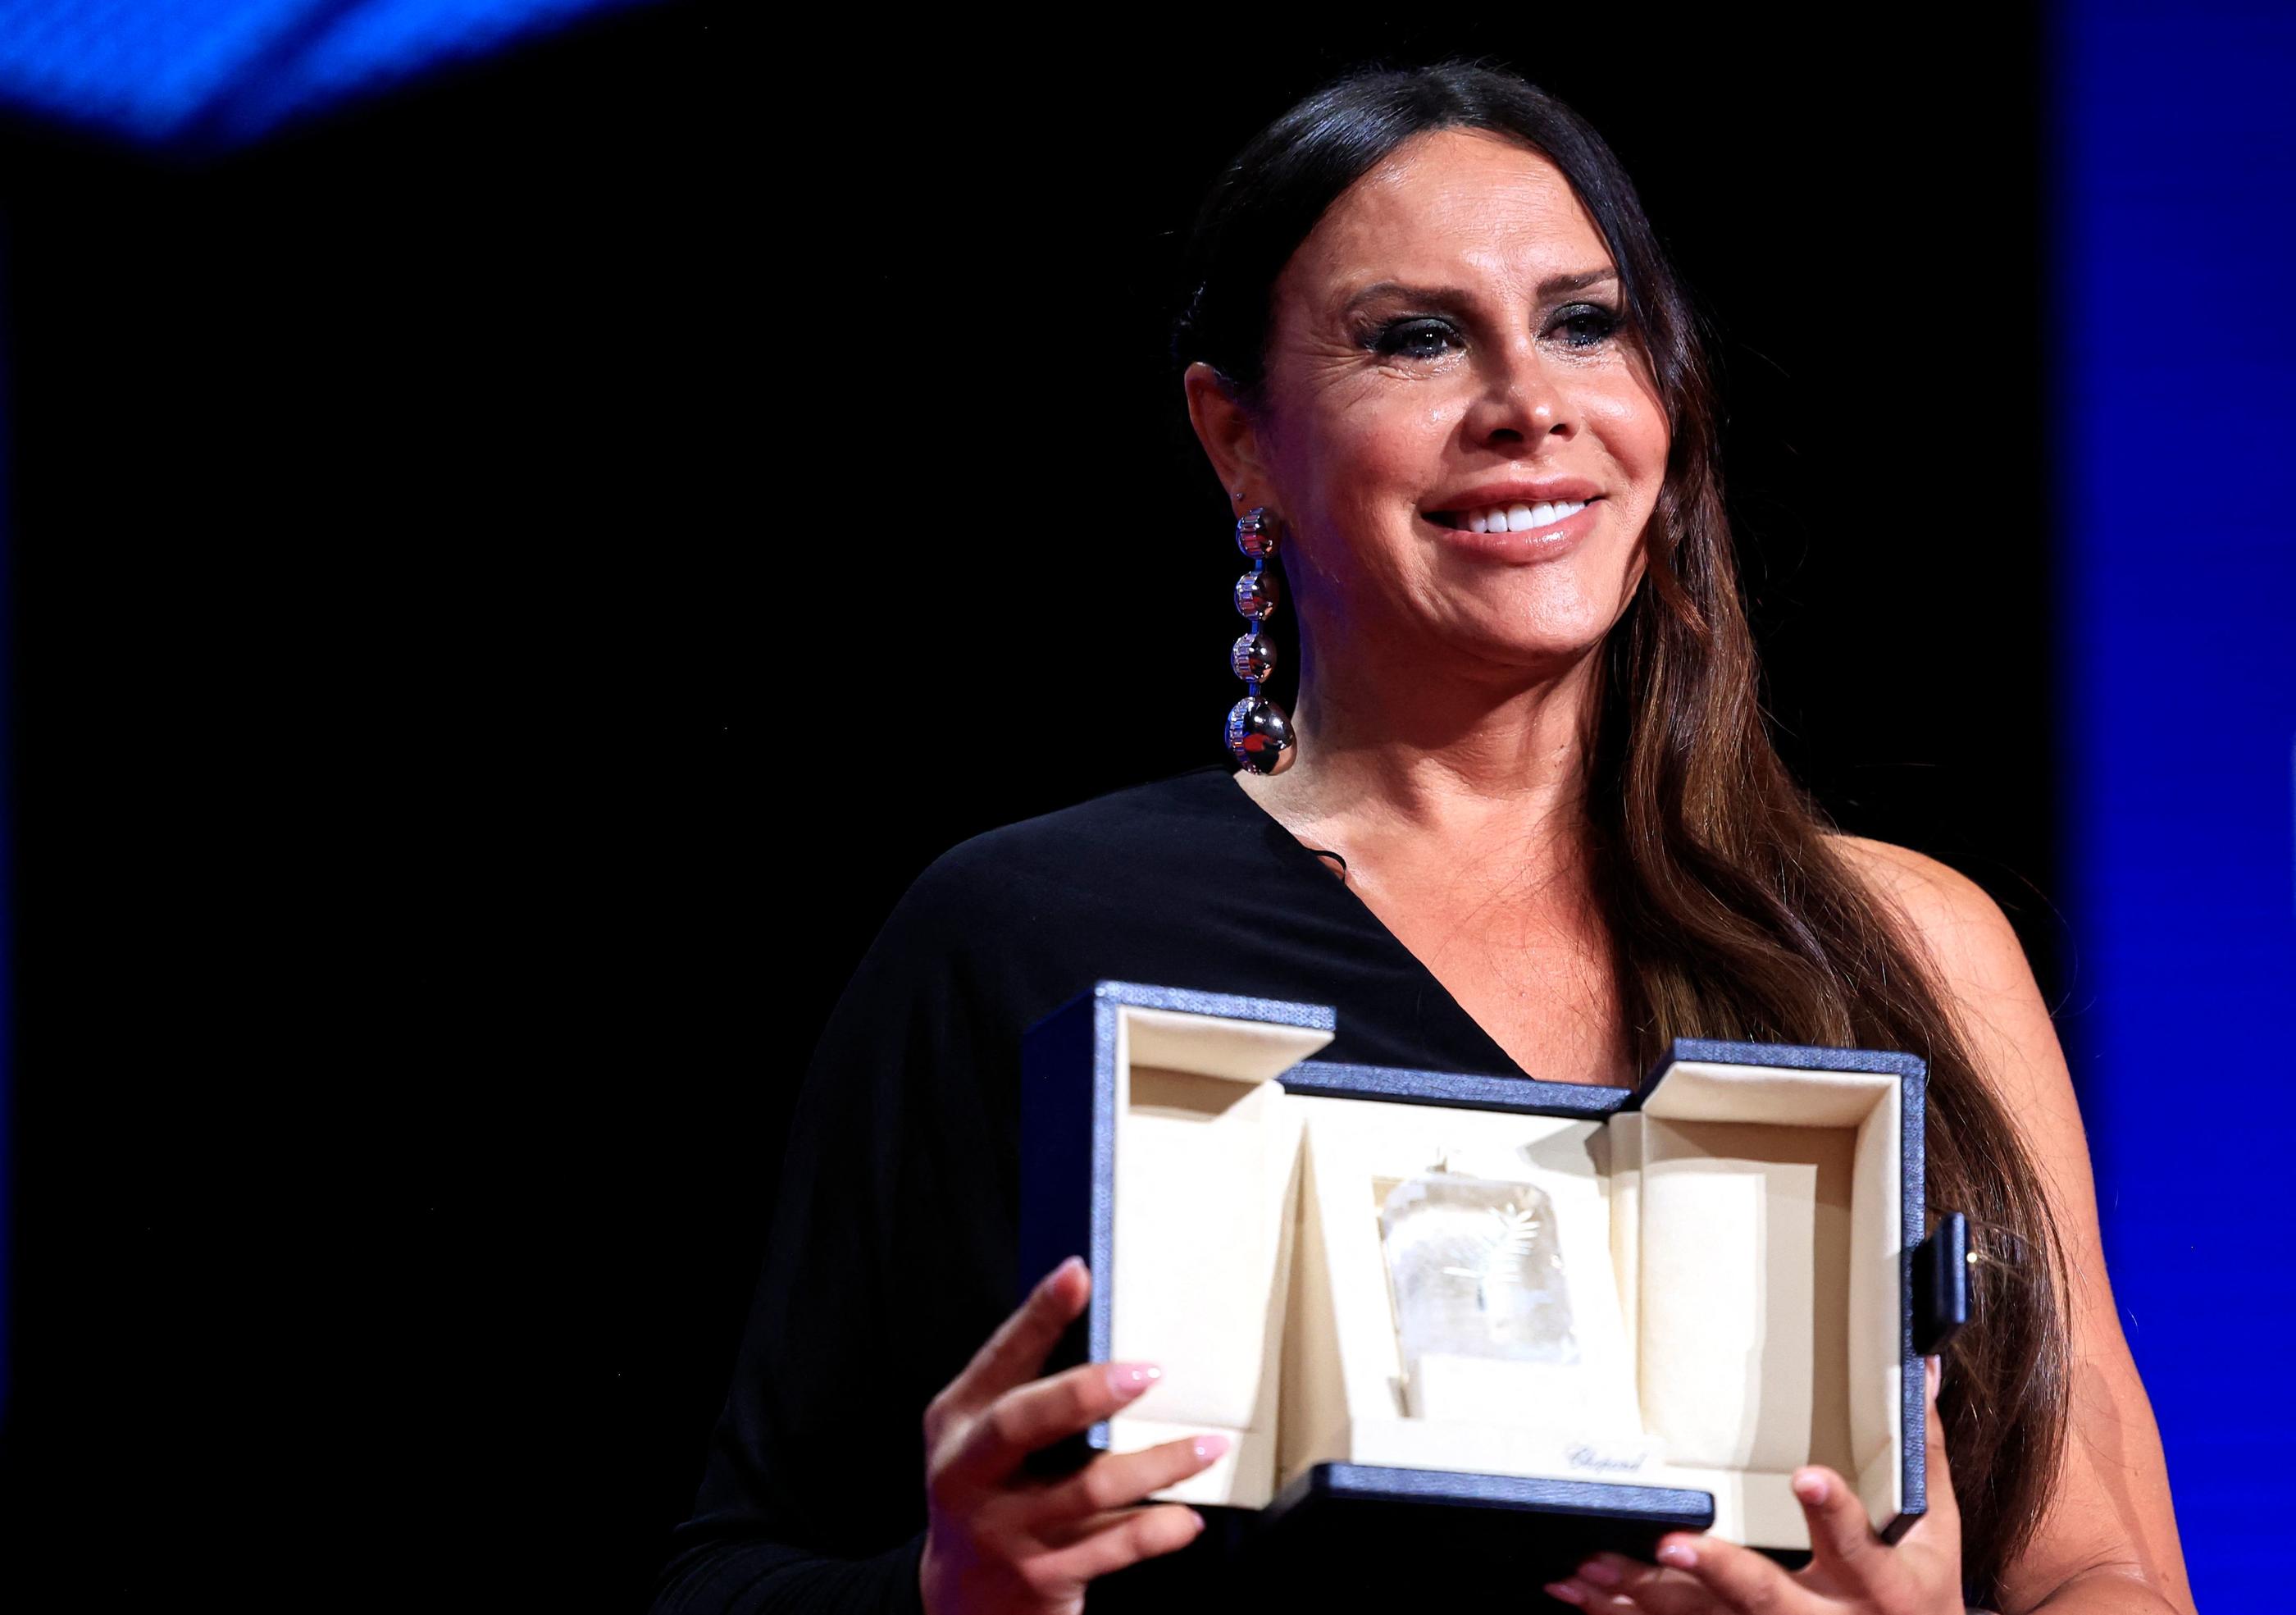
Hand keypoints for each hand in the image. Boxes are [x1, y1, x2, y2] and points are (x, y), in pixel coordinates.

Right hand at [918, 1256, 1228, 1614]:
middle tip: (1148, 1372)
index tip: (1078, 1274)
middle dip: (1085, 1391)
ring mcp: (1001, 1528)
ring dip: (1156, 1464)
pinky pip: (1109, 1549)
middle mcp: (968, 1472)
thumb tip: (1093, 1312)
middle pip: (1022, 1421)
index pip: (999, 1357)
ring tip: (1205, 1445)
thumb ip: (1027, 1385)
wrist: (963, 1601)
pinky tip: (1186, 1517)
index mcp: (957, 1421)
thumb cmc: (990, 1494)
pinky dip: (1155, 1530)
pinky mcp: (1038, 1575)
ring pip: (1086, 1489)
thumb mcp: (984, 1437)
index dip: (1038, 1314)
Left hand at [1547, 1355, 1960, 1614]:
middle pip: (1766, 1597)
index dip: (1831, 1510)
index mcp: (1877, 1581)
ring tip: (1592, 1569)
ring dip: (1646, 1595)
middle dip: (1719, 1572)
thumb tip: (1921, 1366)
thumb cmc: (1922, 1596)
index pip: (1857, 1542)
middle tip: (1670, 1542)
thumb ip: (1920, 1454)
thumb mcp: (1934, 1534)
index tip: (1806, 1474)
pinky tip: (1584, 1599)